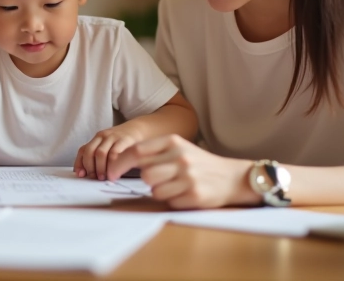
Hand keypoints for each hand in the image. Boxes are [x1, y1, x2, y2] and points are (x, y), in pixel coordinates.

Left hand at [74, 125, 143, 180]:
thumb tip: (87, 174)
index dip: (79, 163)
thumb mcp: (109, 146)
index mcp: (97, 138)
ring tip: (104, 177)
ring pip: (100, 153)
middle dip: (90, 167)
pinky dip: (112, 164)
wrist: (139, 129)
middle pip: (90, 151)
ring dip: (100, 167)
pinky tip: (114, 172)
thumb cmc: (122, 142)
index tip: (80, 175)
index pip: (83, 150)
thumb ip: (99, 156)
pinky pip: (115, 152)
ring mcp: (113, 137)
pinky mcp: (124, 140)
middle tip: (94, 177)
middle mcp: (103, 136)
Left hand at [106, 134, 255, 208]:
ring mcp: (188, 176)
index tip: (111, 173)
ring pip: (154, 190)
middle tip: (160, 179)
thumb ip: (154, 152)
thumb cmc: (199, 163)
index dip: (120, 164)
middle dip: (147, 180)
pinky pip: (169, 201)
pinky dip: (173, 200)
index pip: (137, 152)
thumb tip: (120, 163)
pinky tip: (186, 193)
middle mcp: (180, 157)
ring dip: (160, 191)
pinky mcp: (194, 194)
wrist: (232, 177)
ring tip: (175, 186)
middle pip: (145, 174)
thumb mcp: (179, 149)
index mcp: (173, 141)